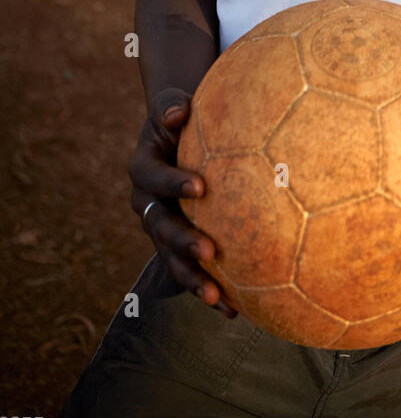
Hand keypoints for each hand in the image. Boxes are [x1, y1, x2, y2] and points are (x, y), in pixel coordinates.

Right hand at [129, 88, 237, 318]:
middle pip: (160, 228)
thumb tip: (179, 112)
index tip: (201, 186)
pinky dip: (214, 292)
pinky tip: (238, 310)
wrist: (179, 136)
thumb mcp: (173, 106)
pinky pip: (194, 273)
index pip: (155, 178)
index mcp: (144, 170)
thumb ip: (173, 106)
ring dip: (193, 280)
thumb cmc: (182, 117)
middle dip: (183, 241)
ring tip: (217, 298)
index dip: (174, 183)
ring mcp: (163, 230)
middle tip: (208, 251)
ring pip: (173, 260)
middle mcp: (148, 205)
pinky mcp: (180, 248)